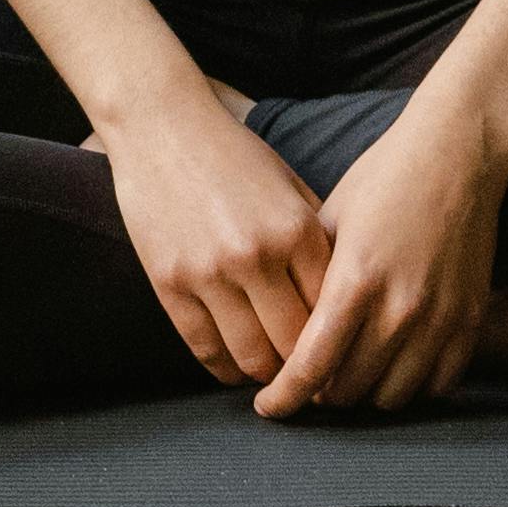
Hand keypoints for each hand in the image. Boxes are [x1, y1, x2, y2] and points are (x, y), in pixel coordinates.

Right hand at [93, 81, 330, 389]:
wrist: (162, 124)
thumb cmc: (233, 154)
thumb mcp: (290, 186)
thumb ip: (317, 239)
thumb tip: (346, 300)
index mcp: (297, 228)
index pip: (332, 312)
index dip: (340, 342)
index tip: (343, 356)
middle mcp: (257, 255)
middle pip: (296, 345)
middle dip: (308, 370)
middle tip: (314, 382)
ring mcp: (209, 272)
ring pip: (252, 358)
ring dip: (267, 378)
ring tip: (274, 378)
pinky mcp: (169, 284)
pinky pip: (205, 349)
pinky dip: (225, 370)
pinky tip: (235, 370)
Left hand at [256, 108, 507, 418]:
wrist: (458, 153)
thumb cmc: (385, 178)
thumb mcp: (329, 220)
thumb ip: (308, 280)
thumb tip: (283, 333)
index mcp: (355, 280)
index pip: (310, 366)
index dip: (283, 396)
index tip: (269, 405)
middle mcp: (399, 308)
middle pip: (347, 390)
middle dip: (319, 393)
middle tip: (309, 379)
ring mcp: (440, 318)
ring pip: (391, 397)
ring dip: (364, 393)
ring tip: (349, 373)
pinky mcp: (470, 320)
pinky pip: (436, 385)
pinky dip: (410, 385)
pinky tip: (393, 366)